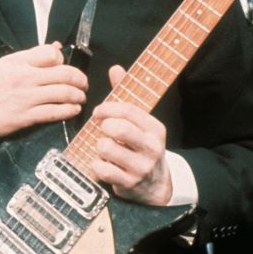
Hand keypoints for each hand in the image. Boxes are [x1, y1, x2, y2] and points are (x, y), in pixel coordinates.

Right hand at [0, 43, 86, 139]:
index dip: (63, 60)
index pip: (52, 54)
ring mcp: (26, 98)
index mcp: (19, 62)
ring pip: (63, 93)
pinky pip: (54, 112)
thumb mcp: (6, 64)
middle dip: (80, 80)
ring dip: (78, 96)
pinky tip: (73, 110)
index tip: (65, 68)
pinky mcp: (25, 117)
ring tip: (81, 97)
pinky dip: (69, 110)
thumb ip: (32, 57)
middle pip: (65, 74)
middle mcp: (25, 78)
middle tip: (84, 84)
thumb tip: (57, 48)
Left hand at [87, 65, 171, 204]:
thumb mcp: (139, 123)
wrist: (155, 185)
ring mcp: (141, 167)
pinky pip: (101, 169)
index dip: (107, 108)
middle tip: (101, 129)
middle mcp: (151, 147)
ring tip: (104, 149)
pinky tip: (102, 164)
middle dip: (103, 126)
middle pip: (118, 128)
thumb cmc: (141, 147)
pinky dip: (96, 165)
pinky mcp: (128, 183)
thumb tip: (116, 68)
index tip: (98, 112)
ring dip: (99, 146)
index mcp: (155, 129)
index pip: (128, 110)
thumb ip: (126, 96)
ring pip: (106, 147)